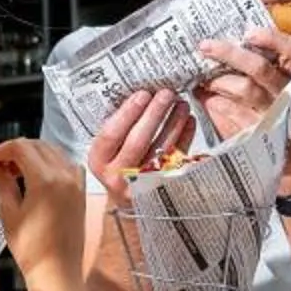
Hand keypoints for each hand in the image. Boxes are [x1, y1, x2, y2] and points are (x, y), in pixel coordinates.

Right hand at [0, 138, 85, 287]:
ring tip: (14, 170)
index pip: (21, 148)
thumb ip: (0, 181)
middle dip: (16, 150)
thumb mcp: (9, 211)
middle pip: (37, 146)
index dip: (2, 148)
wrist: (57, 271)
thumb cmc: (29, 246)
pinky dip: (50, 162)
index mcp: (46, 179)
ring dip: (33, 154)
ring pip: (53, 152)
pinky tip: (37, 176)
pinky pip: (66, 164)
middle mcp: (65, 174)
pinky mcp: (82, 190)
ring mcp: (76, 181)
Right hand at [83, 87, 194, 204]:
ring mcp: (143, 184)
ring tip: (181, 103)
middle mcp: (118, 176)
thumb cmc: (118, 164)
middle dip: (154, 114)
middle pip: (137, 141)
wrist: (130, 199)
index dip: (127, 113)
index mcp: (100, 161)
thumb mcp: (107, 150)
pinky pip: (177, 159)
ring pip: (161, 149)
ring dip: (173, 123)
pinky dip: (185, 137)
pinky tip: (189, 121)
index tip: (142, 94)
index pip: (111, 135)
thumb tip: (137, 91)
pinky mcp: (164, 186)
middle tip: (166, 93)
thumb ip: (116, 128)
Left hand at [195, 27, 290, 141]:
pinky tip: (204, 98)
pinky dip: (212, 102)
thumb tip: (223, 48)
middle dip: (229, 53)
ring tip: (203, 80)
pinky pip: (229, 111)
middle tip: (206, 46)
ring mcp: (270, 114)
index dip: (272, 38)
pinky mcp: (255, 132)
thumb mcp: (279, 89)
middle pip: (259, 67)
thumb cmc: (279, 115)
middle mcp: (284, 94)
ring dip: (218, 81)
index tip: (249, 33)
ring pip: (243, 89)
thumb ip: (260, 68)